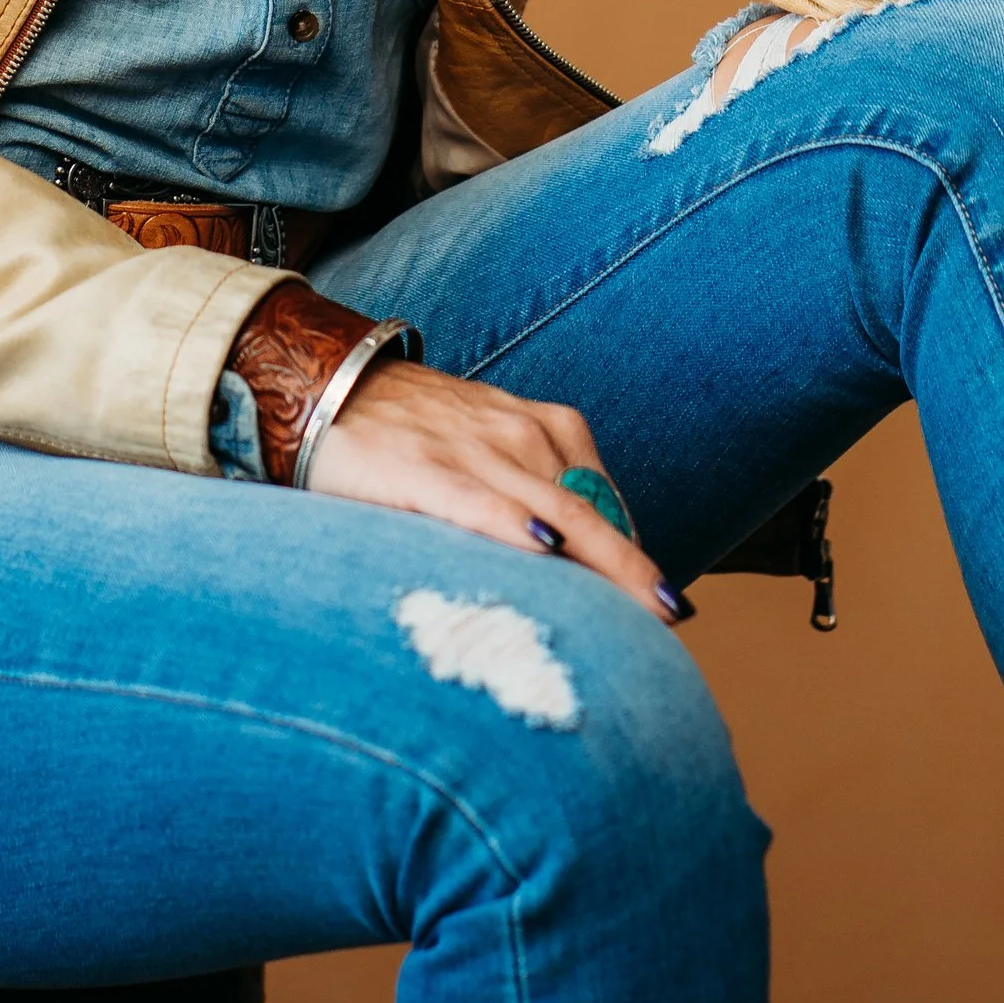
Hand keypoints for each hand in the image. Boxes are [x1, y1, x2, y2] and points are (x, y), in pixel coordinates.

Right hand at [305, 356, 682, 620]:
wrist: (329, 384)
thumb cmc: (416, 430)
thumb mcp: (491, 447)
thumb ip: (536, 494)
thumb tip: (577, 566)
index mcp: (547, 430)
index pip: (606, 504)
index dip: (636, 558)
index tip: (665, 607)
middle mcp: (523, 436)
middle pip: (595, 516)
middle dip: (637, 572)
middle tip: (674, 617)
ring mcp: (476, 451)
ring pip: (556, 517)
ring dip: (601, 569)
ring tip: (638, 618)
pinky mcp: (427, 470)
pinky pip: (483, 503)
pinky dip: (517, 527)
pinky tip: (545, 552)